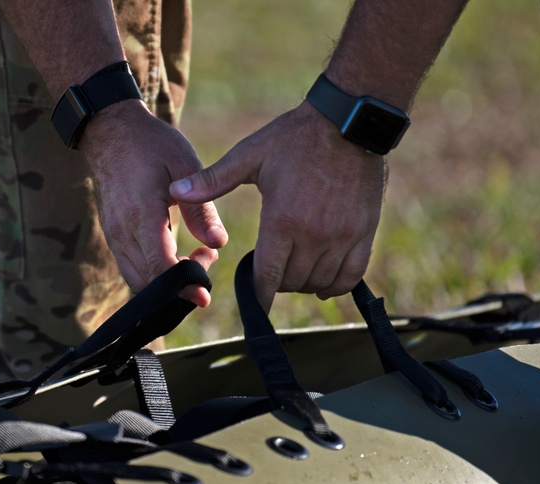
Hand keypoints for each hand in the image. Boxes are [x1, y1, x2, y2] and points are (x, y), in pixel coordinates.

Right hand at [80, 100, 227, 305]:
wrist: (111, 130)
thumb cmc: (151, 144)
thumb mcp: (184, 165)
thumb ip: (201, 209)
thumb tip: (219, 244)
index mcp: (141, 215)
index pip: (161, 268)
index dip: (185, 285)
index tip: (206, 290)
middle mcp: (122, 231)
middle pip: (149, 282)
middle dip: (181, 285)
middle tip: (207, 258)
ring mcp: (113, 236)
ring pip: (138, 280)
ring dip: (167, 282)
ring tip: (195, 258)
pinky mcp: (113, 236)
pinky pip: (132, 268)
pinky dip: (155, 273)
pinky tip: (177, 256)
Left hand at [169, 102, 386, 310]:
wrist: (348, 122)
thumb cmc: (294, 137)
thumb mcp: (250, 155)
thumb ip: (213, 180)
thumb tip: (175, 193)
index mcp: (282, 220)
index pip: (267, 277)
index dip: (258, 296)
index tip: (254, 305)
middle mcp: (313, 235)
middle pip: (292, 283)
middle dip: (279, 284)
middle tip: (273, 271)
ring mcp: (342, 236)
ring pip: (320, 282)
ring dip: (304, 284)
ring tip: (295, 272)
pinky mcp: (364, 232)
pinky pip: (351, 276)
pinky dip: (335, 286)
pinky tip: (324, 284)